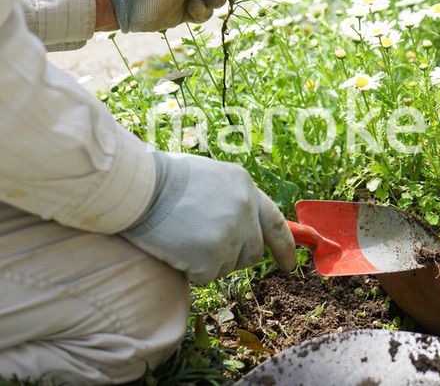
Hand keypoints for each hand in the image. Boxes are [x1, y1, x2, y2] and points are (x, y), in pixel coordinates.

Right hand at [122, 152, 295, 283]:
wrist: (136, 187)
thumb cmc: (163, 179)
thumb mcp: (211, 177)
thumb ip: (233, 199)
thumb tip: (246, 227)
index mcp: (246, 187)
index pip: (277, 223)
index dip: (286, 247)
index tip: (291, 265)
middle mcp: (244, 210)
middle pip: (253, 252)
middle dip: (235, 256)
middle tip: (206, 246)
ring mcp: (230, 235)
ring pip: (228, 266)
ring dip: (209, 261)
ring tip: (185, 237)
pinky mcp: (210, 257)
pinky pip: (206, 276)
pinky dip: (191, 270)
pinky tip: (176, 248)